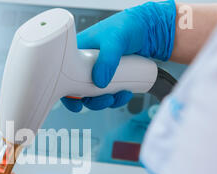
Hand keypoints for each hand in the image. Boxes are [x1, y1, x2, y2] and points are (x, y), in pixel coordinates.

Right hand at [61, 0, 175, 111]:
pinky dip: (117, 98)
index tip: (78, 104)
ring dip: (107, 101)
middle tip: (105, 99)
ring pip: (96, 95)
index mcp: (78, 53)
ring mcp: (99, 72)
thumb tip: (99, 83)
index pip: (66, 77)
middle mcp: (86, 64)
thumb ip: (107, 60)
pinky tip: (126, 93)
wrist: (150, 30)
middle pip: (81, 91)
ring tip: (119, 96)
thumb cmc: (127, 26)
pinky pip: (109, 94)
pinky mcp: (111, 78)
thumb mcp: (114, 40)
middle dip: (94, 101)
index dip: (69, 94)